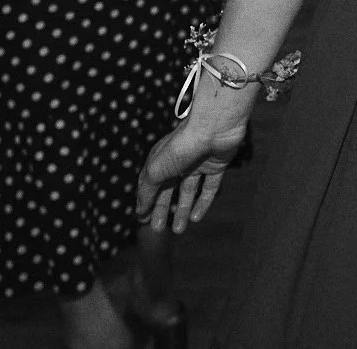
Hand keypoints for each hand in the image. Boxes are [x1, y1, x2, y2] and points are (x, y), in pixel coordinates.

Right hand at [135, 113, 248, 233]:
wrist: (214, 126)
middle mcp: (178, 160)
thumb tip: (140, 210)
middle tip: (158, 229)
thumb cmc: (181, 146)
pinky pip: (210, 187)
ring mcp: (198, 163)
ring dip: (183, 210)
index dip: (147, 201)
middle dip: (163, 209)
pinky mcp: (217, 165)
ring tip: (179, 230)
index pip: (151, 183)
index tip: (143, 220)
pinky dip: (203, 202)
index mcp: (160, 158)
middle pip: (169, 189)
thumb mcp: (156, 170)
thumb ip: (148, 190)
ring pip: (189, 190)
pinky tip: (196, 218)